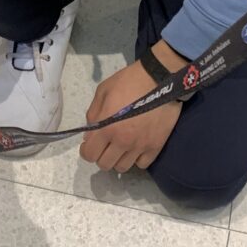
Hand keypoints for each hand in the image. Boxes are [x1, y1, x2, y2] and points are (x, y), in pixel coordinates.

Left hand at [80, 42, 185, 173]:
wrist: (160, 79)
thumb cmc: (129, 81)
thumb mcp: (103, 91)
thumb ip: (93, 113)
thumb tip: (90, 134)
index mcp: (106, 128)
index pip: (90, 155)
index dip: (86, 151)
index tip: (89, 145)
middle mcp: (122, 142)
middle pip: (105, 165)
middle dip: (101, 155)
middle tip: (105, 144)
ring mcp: (140, 146)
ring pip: (123, 168)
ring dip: (118, 159)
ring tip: (121, 146)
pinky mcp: (156, 147)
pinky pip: (142, 164)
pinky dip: (136, 159)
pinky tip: (136, 147)